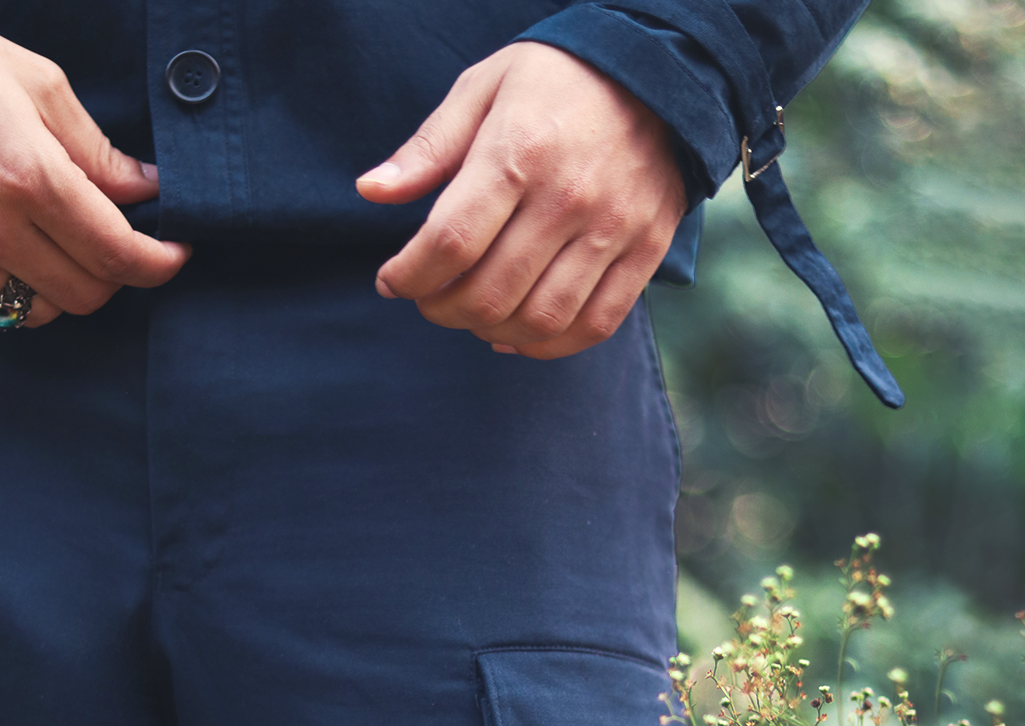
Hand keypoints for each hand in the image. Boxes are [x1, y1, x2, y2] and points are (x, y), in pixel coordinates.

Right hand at [0, 17, 189, 327]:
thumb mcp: (29, 81)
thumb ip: (94, 147)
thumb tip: (146, 187)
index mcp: (31, 178)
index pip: (120, 254)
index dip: (161, 263)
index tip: (177, 251)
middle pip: (89, 293)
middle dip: (117, 274)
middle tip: (120, 238)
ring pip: (42, 307)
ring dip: (66, 284)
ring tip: (60, 240)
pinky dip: (18, 283)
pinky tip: (13, 244)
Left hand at [356, 41, 684, 359]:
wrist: (660, 73)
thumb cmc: (557, 81)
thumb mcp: (484, 88)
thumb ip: (428, 147)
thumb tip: (372, 191)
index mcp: (519, 152)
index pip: (450, 243)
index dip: (409, 276)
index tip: (392, 280)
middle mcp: (568, 198)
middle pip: (489, 293)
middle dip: (442, 310)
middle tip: (429, 299)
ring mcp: (612, 230)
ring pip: (539, 320)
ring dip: (491, 331)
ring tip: (473, 313)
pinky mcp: (645, 252)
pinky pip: (594, 326)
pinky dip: (548, 346)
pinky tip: (518, 334)